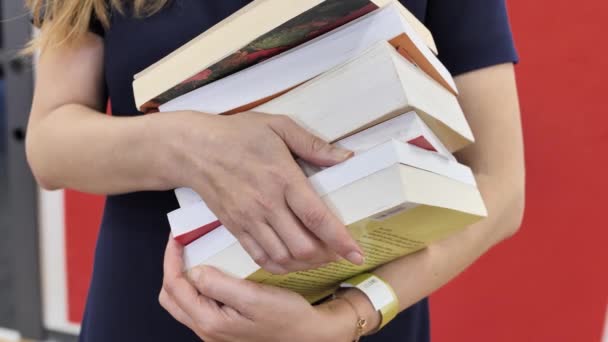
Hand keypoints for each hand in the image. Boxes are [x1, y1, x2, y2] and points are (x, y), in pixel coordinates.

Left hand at [160, 238, 356, 341]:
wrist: (308, 335)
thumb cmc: (286, 317)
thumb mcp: (254, 298)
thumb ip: (219, 285)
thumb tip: (194, 271)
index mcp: (209, 322)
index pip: (174, 287)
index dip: (171, 259)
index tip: (177, 237)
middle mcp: (207, 329)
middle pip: (171, 297)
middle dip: (172, 269)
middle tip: (182, 246)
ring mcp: (215, 329)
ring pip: (184, 302)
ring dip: (184, 277)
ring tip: (196, 255)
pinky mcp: (224, 326)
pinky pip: (200, 304)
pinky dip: (198, 285)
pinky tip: (214, 271)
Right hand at [170, 111, 363, 272]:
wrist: (194, 149)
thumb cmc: (238, 134)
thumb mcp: (278, 126)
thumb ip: (313, 144)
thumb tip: (345, 157)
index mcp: (283, 178)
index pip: (316, 217)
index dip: (340, 240)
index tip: (357, 254)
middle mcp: (267, 204)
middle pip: (302, 246)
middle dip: (327, 255)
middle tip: (338, 251)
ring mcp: (248, 219)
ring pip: (283, 257)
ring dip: (305, 264)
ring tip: (318, 257)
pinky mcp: (235, 228)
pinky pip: (259, 258)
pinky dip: (279, 266)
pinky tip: (291, 261)